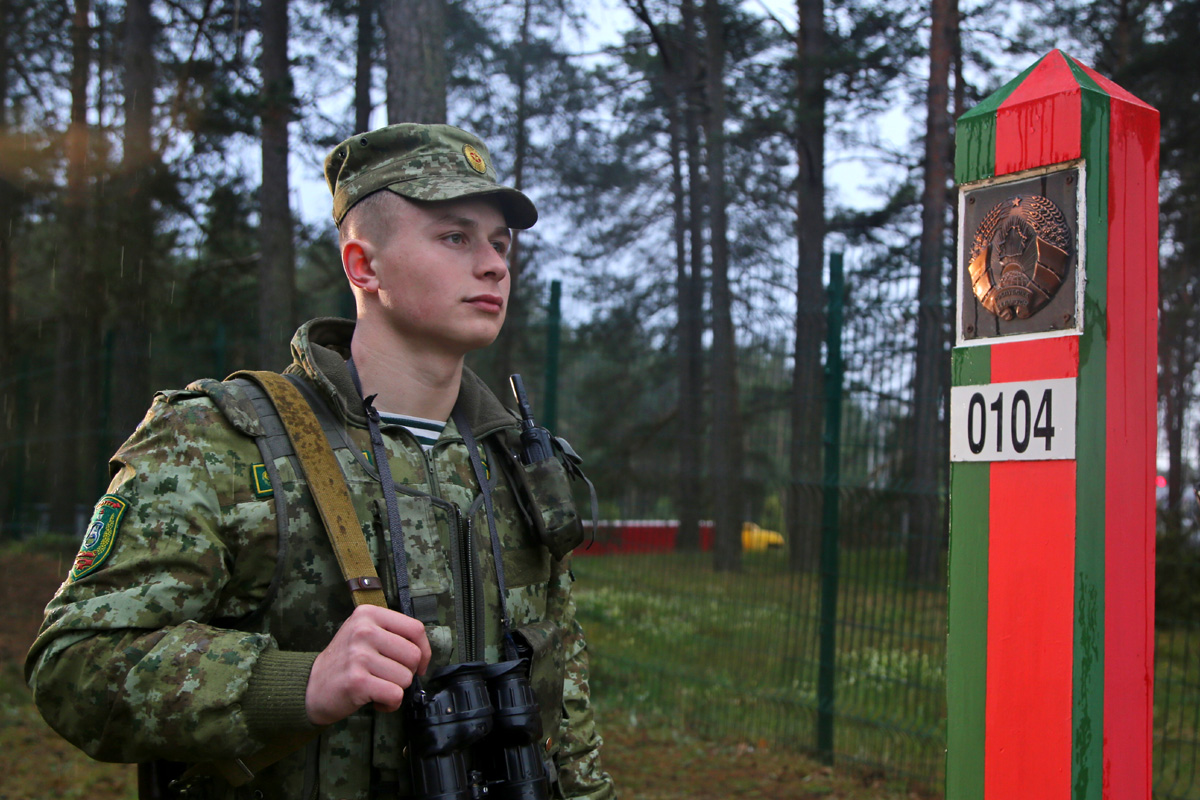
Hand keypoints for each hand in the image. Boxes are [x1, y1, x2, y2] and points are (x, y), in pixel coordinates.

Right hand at [305, 604, 431, 725]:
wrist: (311, 686)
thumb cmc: (345, 662)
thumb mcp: (364, 633)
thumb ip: (392, 633)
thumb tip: (425, 652)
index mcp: (368, 614)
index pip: (415, 628)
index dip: (424, 650)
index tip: (418, 664)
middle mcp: (363, 630)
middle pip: (413, 655)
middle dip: (407, 673)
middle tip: (388, 677)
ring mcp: (359, 655)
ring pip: (405, 677)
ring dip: (396, 689)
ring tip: (377, 687)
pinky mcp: (357, 681)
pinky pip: (395, 695)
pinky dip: (390, 704)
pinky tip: (376, 700)